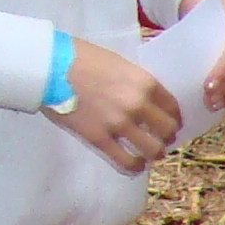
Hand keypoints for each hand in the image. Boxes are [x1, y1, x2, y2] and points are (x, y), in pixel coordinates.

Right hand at [53, 39, 180, 171]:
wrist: (49, 65)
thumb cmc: (81, 58)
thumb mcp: (118, 63)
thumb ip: (136, 83)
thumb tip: (147, 100)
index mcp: (144, 82)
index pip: (172, 106)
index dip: (175, 118)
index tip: (172, 123)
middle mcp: (137, 104)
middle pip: (167, 130)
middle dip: (167, 136)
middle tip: (162, 139)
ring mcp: (119, 123)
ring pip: (153, 149)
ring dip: (156, 153)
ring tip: (151, 153)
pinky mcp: (99, 138)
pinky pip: (126, 161)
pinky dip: (135, 166)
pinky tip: (136, 164)